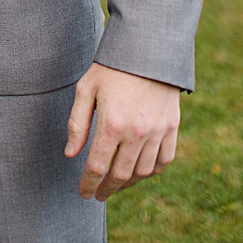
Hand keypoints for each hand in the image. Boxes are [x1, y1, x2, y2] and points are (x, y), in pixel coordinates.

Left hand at [66, 62, 179, 200]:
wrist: (147, 49)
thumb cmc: (111, 67)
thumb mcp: (86, 88)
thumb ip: (77, 123)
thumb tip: (71, 154)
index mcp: (111, 123)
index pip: (97, 166)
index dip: (88, 183)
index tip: (84, 193)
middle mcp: (136, 132)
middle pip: (120, 175)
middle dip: (107, 188)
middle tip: (98, 193)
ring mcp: (157, 131)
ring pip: (143, 172)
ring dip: (128, 183)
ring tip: (116, 184)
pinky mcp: (172, 127)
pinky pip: (164, 160)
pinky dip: (151, 172)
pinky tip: (140, 172)